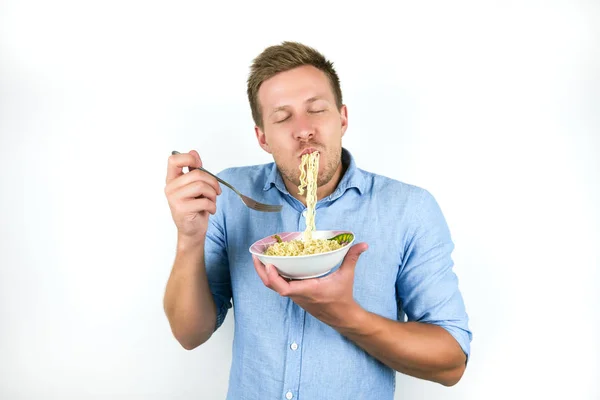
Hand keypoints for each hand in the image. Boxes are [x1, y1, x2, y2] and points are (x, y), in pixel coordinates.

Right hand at [164, 150, 221, 241]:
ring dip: (213, 194)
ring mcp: (174, 198)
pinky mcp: (182, 209)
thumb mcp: (195, 186)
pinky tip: (211, 210)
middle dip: (212, 181)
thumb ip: (193, 170)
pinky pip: (204, 201)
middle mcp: (170, 187)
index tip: (199, 164)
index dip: (188, 158)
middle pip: (196, 174)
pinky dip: (213, 206)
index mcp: (172, 179)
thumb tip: (194, 152)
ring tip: (212, 201)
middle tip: (217, 190)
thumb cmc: (195, 207)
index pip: (174, 160)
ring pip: (201, 186)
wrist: (192, 230)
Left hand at [252, 243, 368, 327]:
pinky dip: (273, 276)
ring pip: (274, 286)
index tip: (268, 264)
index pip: (284, 288)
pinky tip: (273, 264)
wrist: (342, 317)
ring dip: (265, 273)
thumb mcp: (347, 276)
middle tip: (256, 255)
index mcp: (307, 290)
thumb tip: (362, 244)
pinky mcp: (296, 296)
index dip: (273, 277)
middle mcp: (298, 294)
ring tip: (261, 257)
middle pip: (272, 286)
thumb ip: (352, 258)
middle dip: (261, 271)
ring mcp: (296, 296)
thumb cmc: (342, 298)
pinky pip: (280, 286)